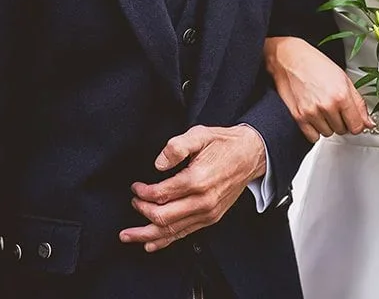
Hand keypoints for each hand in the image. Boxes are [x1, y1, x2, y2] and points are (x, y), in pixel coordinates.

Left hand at [121, 125, 266, 252]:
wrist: (251, 156)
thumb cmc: (224, 144)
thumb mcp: (200, 135)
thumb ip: (177, 146)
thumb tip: (158, 164)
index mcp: (198, 180)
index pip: (162, 194)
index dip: (143, 193)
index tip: (135, 187)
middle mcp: (203, 201)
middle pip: (164, 218)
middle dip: (142, 213)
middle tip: (132, 203)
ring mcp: (208, 213)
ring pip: (172, 231)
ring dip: (147, 235)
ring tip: (128, 236)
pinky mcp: (210, 218)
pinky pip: (184, 234)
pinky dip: (165, 241)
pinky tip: (150, 244)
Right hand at [265, 36, 370, 140]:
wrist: (290, 59)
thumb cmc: (316, 64)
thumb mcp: (344, 79)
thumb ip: (358, 103)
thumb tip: (368, 122)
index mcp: (341, 95)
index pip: (357, 126)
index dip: (357, 123)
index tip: (353, 119)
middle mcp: (327, 105)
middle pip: (343, 131)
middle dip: (342, 121)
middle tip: (335, 107)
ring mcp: (312, 113)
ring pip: (328, 133)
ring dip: (328, 125)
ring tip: (322, 108)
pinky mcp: (299, 117)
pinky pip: (313, 137)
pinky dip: (315, 129)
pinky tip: (314, 116)